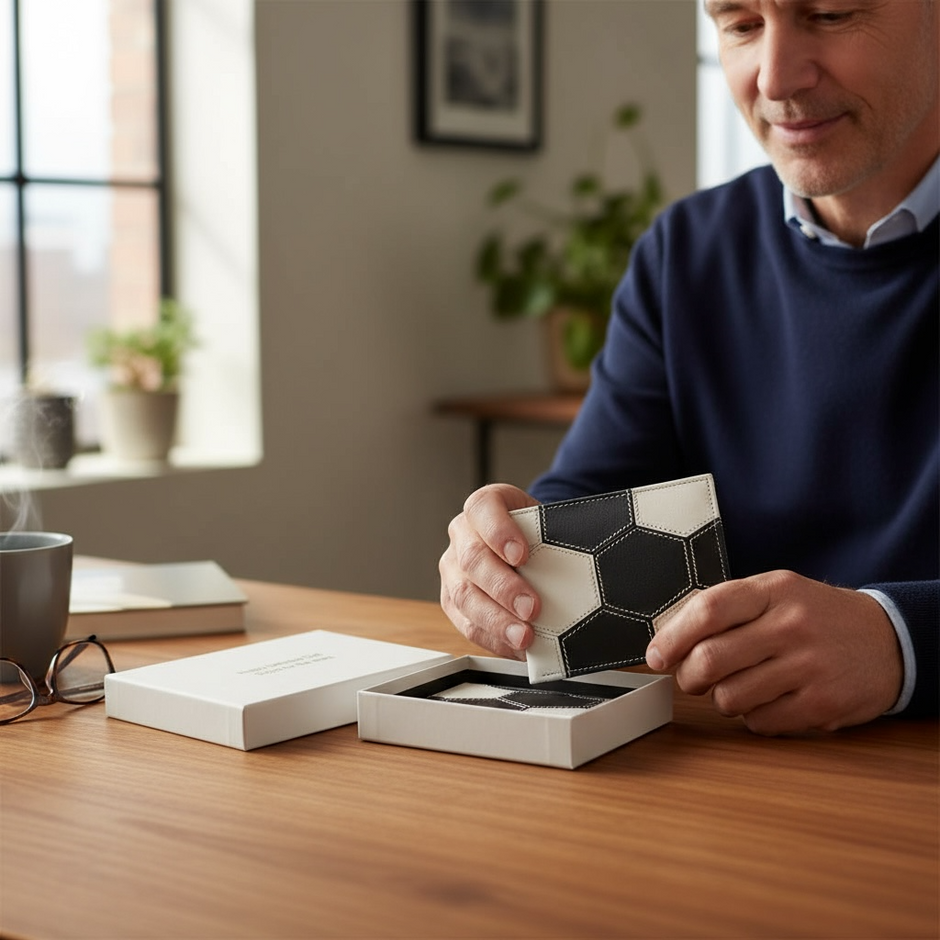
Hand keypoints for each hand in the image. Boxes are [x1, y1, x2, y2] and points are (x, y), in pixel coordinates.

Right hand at [439, 484, 541, 659]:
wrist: (524, 545)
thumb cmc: (537, 534)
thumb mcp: (547, 524)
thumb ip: (556, 538)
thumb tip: (586, 567)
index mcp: (483, 506)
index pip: (482, 508)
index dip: (499, 532)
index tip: (521, 554)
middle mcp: (462, 534)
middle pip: (472, 559)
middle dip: (503, 587)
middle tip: (531, 607)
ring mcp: (453, 568)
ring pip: (464, 596)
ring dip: (496, 620)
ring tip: (524, 636)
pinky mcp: (452, 600)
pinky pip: (467, 623)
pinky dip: (494, 638)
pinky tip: (515, 645)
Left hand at [645, 570, 903, 734]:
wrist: (887, 640)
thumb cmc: (814, 616)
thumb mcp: (773, 593)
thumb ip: (722, 607)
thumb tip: (664, 634)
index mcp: (772, 591)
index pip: (708, 610)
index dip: (671, 637)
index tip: (656, 656)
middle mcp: (790, 626)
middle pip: (710, 659)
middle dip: (688, 676)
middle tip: (692, 678)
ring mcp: (808, 667)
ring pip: (730, 697)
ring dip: (721, 699)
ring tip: (738, 686)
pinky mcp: (822, 705)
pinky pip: (760, 722)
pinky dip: (752, 717)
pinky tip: (767, 700)